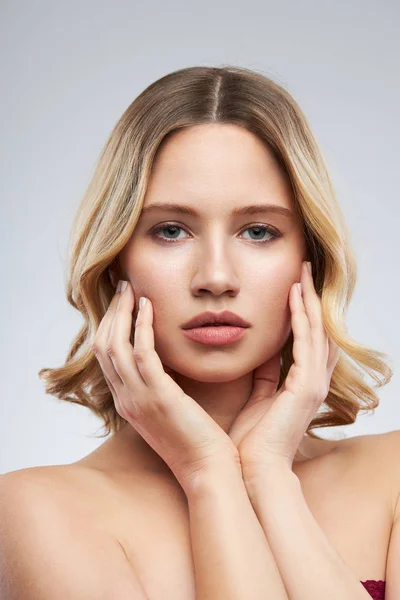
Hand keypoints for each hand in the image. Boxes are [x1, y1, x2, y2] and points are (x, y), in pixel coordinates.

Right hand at [91, 280, 238, 491]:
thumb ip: (164, 386)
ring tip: (131, 288)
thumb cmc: (199, 442)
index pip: (106, 358)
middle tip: (123, 287)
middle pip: (103, 346)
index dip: (111, 326)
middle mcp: (125, 399)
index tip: (123, 303)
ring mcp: (138, 398)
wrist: (209, 471)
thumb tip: (172, 360)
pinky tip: (149, 306)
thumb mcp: (172, 411)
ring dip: (121, 313)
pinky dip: (141, 326)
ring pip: (114, 345)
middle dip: (111, 314)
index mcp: (128, 402)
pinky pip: (141, 352)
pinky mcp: (158, 396)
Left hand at [227, 261, 341, 477]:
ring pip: (317, 331)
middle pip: (319, 330)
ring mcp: (314, 384)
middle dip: (312, 299)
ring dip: (309, 300)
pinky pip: (306, 342)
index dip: (306, 312)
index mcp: (302, 385)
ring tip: (302, 273)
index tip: (295, 286)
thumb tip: (262, 353)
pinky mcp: (306, 387)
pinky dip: (301, 317)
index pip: (310, 340)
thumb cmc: (252, 440)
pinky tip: (294, 295)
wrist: (252, 470)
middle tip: (305, 270)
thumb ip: (265, 376)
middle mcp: (314, 382)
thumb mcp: (258, 399)